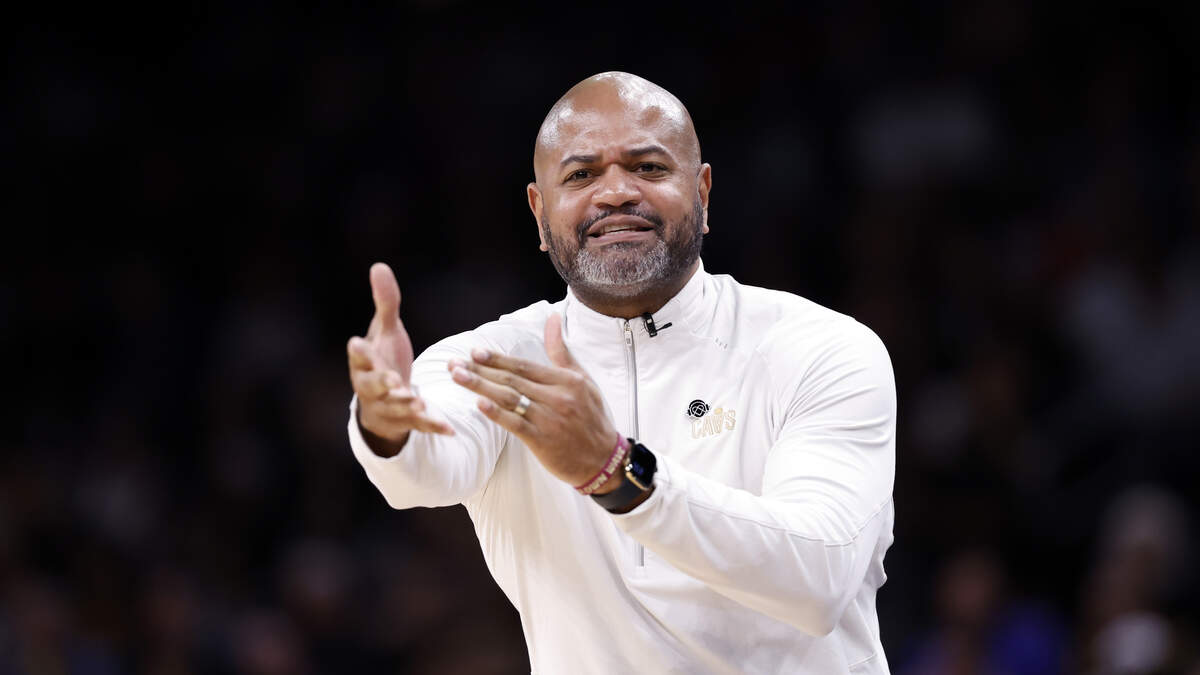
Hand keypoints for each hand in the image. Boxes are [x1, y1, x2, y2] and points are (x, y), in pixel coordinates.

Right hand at [347, 263, 452, 455]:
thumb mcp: (386, 332)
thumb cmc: (383, 359)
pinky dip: (433, 425)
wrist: (383, 400)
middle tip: (391, 380)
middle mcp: (372, 386)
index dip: (359, 350)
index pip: (359, 355)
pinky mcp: (406, 420)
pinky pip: (419, 424)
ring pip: (394, 407)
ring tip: (417, 402)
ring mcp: (388, 405)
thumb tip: (379, 266)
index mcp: (366, 362)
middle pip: (372, 385)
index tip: (356, 342)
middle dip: (382, 383)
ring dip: (405, 405)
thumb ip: (385, 303)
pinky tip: (450, 427)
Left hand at [447, 313, 620, 488]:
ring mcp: (550, 419)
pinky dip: (497, 413)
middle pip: (512, 380)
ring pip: (510, 399)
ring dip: (481, 386)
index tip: (475, 352)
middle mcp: (557, 397)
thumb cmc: (592, 418)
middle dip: (480, 370)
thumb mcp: (582, 380)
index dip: (498, 359)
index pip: (524, 366)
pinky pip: (516, 424)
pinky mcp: (543, 440)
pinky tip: (479, 403)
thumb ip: (562, 351)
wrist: (604, 459)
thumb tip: (551, 318)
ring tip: (458, 377)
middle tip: (454, 363)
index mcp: (566, 381)